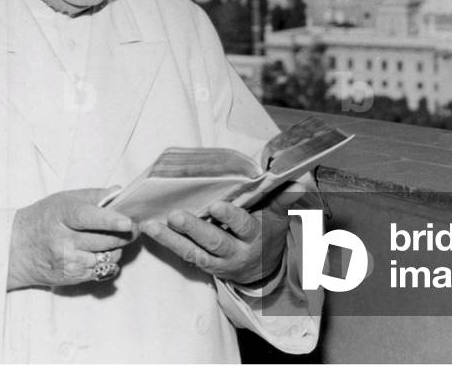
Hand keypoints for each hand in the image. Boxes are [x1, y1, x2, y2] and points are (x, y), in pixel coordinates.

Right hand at [7, 188, 134, 289]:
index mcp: (62, 215)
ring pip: (107, 256)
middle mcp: (64, 241)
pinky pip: (101, 270)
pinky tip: (99, 252)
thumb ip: (94, 195)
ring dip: (117, 248)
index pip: (89, 218)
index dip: (110, 220)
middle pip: (104, 239)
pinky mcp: (72, 278)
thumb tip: (120, 192)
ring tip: (111, 238)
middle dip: (125, 234)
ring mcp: (68, 262)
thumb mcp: (64, 199)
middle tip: (133, 226)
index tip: (127, 222)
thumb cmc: (43, 218)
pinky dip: (107, 261)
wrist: (15, 249)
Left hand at [141, 199, 289, 286]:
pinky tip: (151, 230)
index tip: (217, 205)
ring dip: (171, 239)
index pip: (244, 227)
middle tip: (176, 216)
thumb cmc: (269, 231)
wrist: (263, 269)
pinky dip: (167, 244)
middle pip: (215, 242)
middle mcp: (236, 253)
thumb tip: (300, 181)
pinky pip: (184, 256)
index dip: (231, 217)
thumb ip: (285, 198)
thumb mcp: (279, 215)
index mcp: (256, 237)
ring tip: (151, 225)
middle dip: (195, 229)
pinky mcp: (204, 266)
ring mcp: (218, 263)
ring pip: (193, 253)